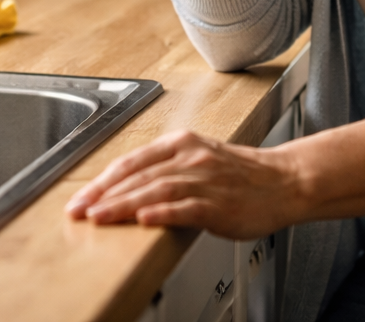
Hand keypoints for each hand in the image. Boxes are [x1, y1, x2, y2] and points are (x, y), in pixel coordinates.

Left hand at [64, 130, 301, 240]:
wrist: (286, 181)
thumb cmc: (242, 176)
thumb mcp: (199, 159)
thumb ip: (166, 169)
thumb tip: (127, 190)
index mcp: (182, 144)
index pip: (132, 160)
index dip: (102, 180)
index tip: (79, 198)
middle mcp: (190, 157)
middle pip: (138, 174)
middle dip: (103, 194)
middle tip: (78, 210)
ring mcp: (205, 179)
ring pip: (156, 189)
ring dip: (123, 204)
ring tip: (99, 217)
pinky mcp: (219, 203)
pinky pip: (186, 207)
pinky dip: (162, 212)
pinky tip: (144, 219)